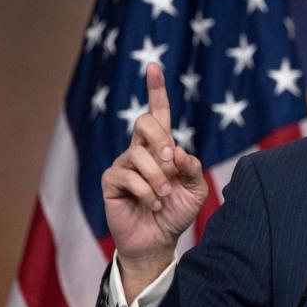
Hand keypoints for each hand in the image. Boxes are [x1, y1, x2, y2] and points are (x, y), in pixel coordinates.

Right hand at [101, 63, 207, 301]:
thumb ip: (192, 167)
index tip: (154, 66)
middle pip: (144, 122)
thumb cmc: (177, 211)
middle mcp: (140, 150)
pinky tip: (152, 204)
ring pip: (139, 155)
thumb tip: (178, 151)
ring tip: (165, 197)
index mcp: (162, 147)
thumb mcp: (196, 189)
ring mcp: (124, 164)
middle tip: (172, 162)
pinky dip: (146, 191)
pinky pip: (128, 176)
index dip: (156, 89)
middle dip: (161, 139)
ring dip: (159, 178)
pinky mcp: (111, 181)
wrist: (159, 240)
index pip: (158, 112)